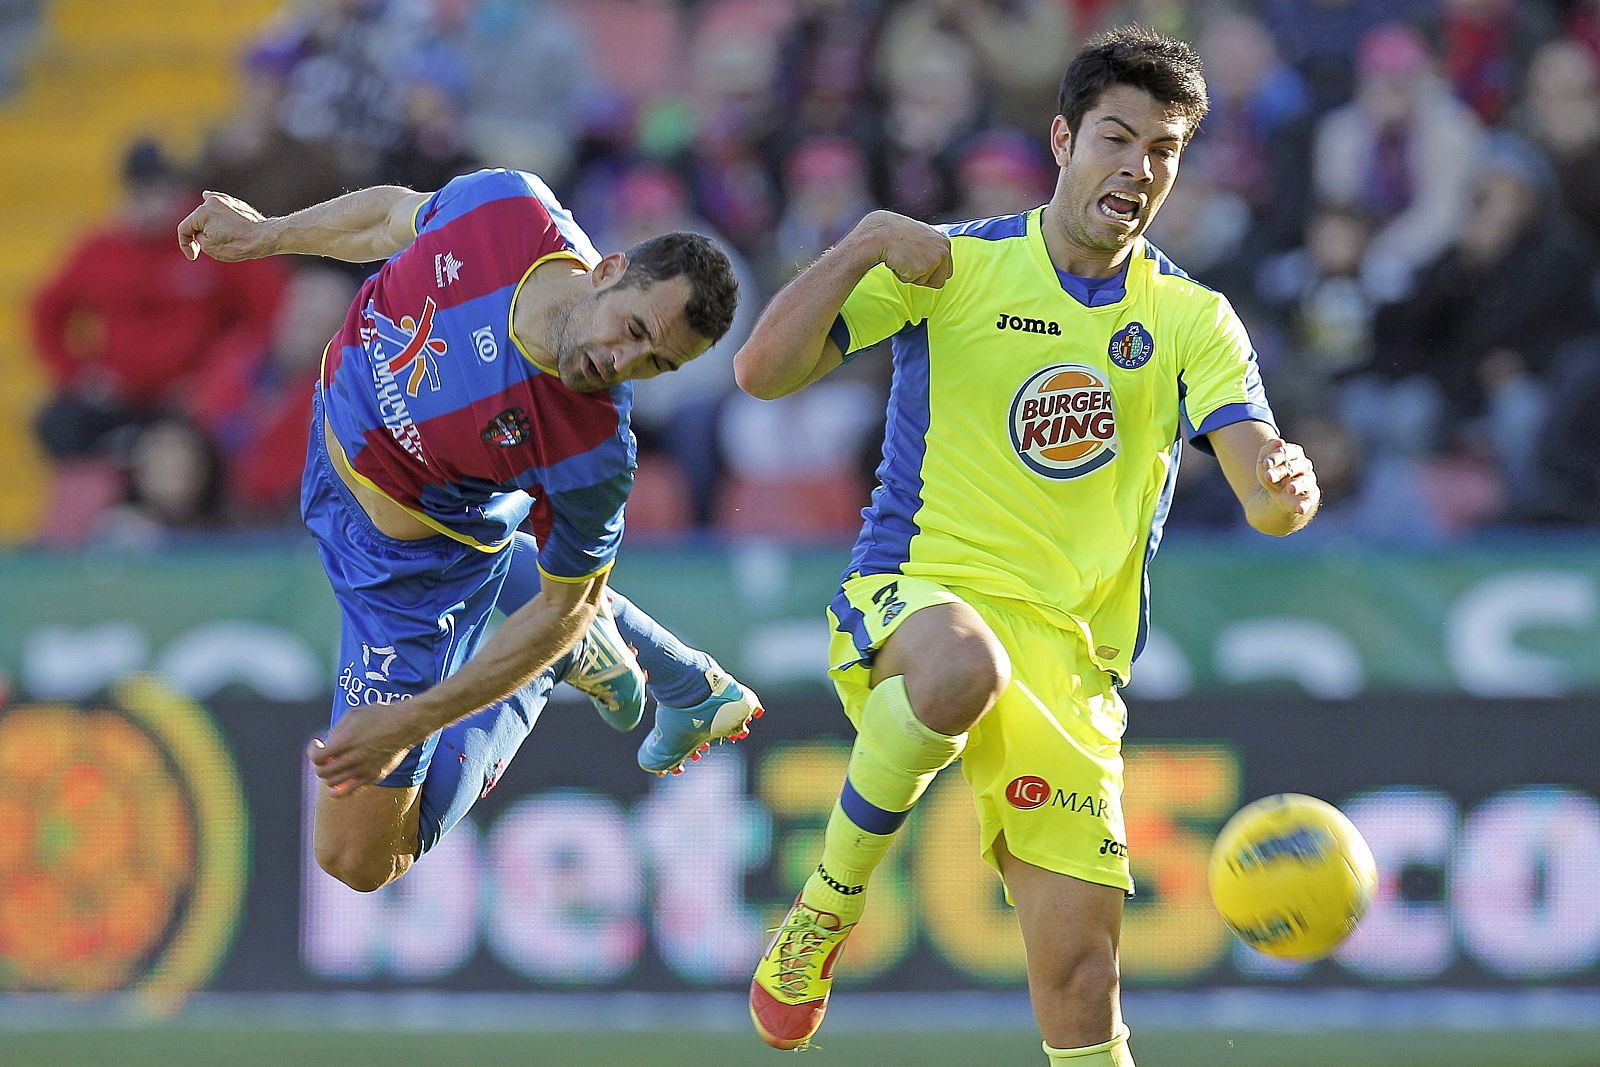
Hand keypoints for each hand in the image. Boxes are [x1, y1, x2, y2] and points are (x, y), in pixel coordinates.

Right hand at [178, 190, 273, 261]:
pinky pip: (218, 203)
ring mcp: (224, 200)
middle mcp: (211, 202)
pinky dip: (212, 206)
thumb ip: (198, 238)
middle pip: (195, 220)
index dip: (185, 245)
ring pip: (207, 212)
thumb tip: (200, 232)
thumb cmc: (238, 244)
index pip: (184, 229)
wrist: (264, 237)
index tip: (193, 257)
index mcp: (201, 212)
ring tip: (207, 234)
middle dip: (197, 234)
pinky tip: (205, 197)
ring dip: (205, 223)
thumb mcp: (210, 247)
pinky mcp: (235, 203)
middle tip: (204, 249)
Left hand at [307, 702, 423, 796]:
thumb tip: (326, 745)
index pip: (317, 758)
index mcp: (347, 742)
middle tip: (326, 755)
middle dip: (319, 764)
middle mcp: (354, 758)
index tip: (318, 744)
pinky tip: (339, 781)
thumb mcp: (353, 715)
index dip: (312, 752)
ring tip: (335, 764)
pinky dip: (339, 790)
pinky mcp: (374, 776)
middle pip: (323, 773)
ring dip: (329, 775)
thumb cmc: (379, 715)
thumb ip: (336, 731)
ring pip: (333, 784)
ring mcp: (364, 770)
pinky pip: (350, 792)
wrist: (406, 724)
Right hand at [859, 210, 952, 287]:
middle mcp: (943, 251)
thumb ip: (932, 247)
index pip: (947, 270)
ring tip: (903, 258)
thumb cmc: (897, 232)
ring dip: (912, 275)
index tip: (922, 269)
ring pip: (924, 282)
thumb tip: (932, 260)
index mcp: (944, 242)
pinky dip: (902, 275)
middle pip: (940, 280)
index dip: (933, 273)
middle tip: (911, 266)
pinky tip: (898, 261)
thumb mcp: (921, 234)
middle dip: (926, 279)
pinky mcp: (921, 269)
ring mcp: (933, 260)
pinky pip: (911, 281)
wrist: (882, 232)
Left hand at [1256, 437, 1318, 519]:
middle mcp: (1304, 466)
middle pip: (1292, 467)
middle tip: (1268, 477)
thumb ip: (1267, 450)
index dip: (1276, 457)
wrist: (1277, 497)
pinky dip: (1305, 505)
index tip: (1266, 464)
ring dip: (1297, 485)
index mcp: (1294, 454)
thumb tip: (1279, 441)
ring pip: (1305, 481)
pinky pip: (1310, 500)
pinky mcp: (1310, 496)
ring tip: (1290, 489)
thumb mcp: (1263, 464)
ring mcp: (1308, 481)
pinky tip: (1300, 509)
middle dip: (1280, 472)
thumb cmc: (1272, 475)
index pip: (1287, 452)